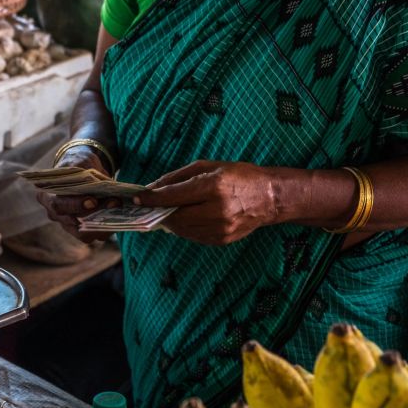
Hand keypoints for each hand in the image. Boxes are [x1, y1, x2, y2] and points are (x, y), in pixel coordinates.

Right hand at [36, 145, 119, 242]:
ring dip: (104, 224)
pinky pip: (94, 235)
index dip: (75, 205)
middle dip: (94, 213)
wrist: (82, 171)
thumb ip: (88, 173)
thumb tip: (103, 186)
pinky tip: (120, 218)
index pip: (58, 204)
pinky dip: (108, 228)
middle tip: (114, 203)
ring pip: (84, 233)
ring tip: (119, 209)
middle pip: (72, 221)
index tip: (93, 200)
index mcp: (47, 195)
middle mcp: (54, 213)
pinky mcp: (81, 231)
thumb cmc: (79, 165)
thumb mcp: (81, 163)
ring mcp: (67, 224)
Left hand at [133, 160, 284, 244]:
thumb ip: (178, 177)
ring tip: (166, 211)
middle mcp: (217, 210)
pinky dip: (184, 228)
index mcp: (213, 187)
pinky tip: (185, 218)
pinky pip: (193, 236)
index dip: (152, 198)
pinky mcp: (222, 240)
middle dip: (159, 211)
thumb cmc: (239, 176)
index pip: (173, 196)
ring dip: (170, 221)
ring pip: (181, 229)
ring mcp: (221, 228)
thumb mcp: (208, 167)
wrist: (270, 197)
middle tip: (149, 206)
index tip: (137, 198)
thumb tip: (153, 188)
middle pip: (175, 216)